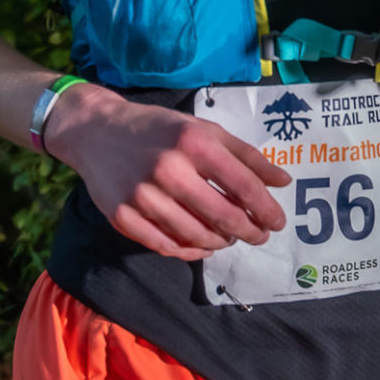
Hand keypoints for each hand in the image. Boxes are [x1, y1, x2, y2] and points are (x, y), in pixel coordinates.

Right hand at [42, 84, 289, 260]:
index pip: (244, 186)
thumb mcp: (204, 129)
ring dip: (221, 242)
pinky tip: (203, 245)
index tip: (277, 222)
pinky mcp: (123, 217)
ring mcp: (142, 196)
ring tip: (229, 237)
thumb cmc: (158, 129)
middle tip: (258, 236)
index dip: (267, 209)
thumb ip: (245, 155)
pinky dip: (191, 250)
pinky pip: (167, 246)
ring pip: (197, 236)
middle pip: (224, 216)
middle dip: (249, 232)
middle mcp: (168, 170)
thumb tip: (282, 181)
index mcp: (194, 143)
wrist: (96, 131)